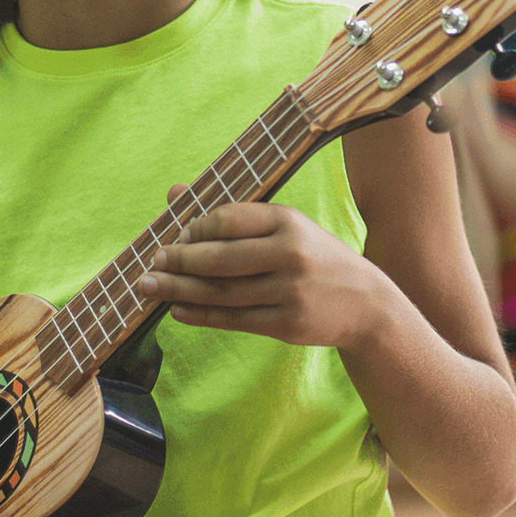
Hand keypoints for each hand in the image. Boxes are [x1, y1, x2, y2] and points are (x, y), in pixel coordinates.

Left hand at [139, 185, 391, 348]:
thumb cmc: (314, 258)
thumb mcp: (285, 227)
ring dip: (180, 290)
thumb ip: (231, 213)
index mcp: (288, 221)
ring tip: (150, 287)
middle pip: (220, 258)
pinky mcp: (287, 324)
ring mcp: (289, 291)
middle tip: (153, 262)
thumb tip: (173, 192)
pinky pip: (234, 319)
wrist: (365, 304)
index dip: (195, 229)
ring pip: (222, 292)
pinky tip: (178, 309)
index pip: (228, 220)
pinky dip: (201, 315)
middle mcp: (290, 254)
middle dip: (179, 261)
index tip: (176, 235)